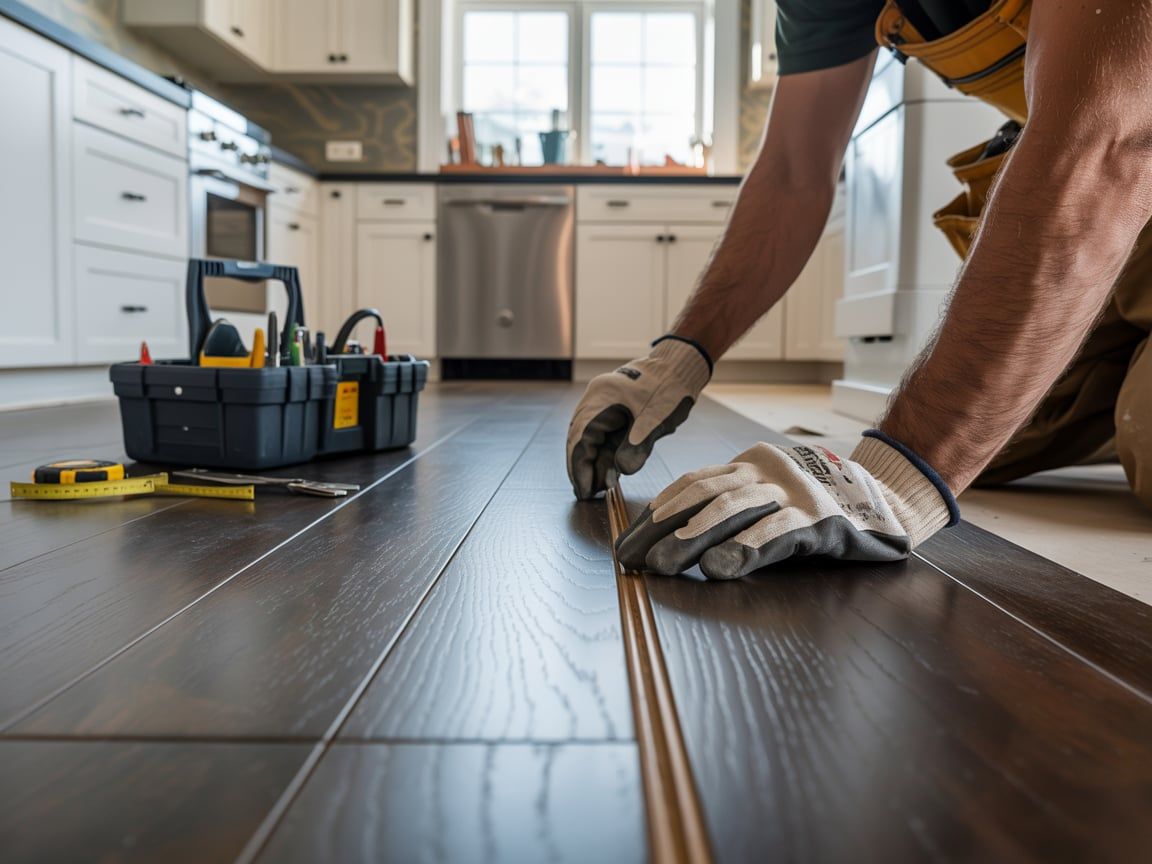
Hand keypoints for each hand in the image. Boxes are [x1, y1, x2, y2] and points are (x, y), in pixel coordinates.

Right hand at [567, 337, 710, 499]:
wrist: (679, 367)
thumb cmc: (669, 388)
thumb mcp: (656, 421)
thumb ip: (637, 447)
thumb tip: (620, 471)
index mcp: (601, 399)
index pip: (581, 439)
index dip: (580, 467)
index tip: (584, 490)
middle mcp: (595, 400)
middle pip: (579, 440)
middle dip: (581, 468)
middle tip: (586, 494)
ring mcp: (601, 404)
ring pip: (589, 439)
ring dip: (592, 462)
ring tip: (596, 487)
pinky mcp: (612, 410)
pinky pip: (601, 435)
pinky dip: (602, 453)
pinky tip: (606, 470)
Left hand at [615, 432, 957, 578]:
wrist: (890, 500)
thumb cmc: (819, 509)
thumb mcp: (771, 500)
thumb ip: (733, 512)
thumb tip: (676, 542)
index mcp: (750, 465)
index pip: (693, 484)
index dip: (657, 511)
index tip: (627, 540)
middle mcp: (767, 473)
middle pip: (703, 496)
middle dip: (662, 529)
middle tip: (630, 560)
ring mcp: (795, 494)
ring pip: (733, 509)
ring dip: (692, 539)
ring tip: (662, 564)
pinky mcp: (821, 520)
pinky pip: (777, 533)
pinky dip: (746, 549)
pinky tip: (720, 567)